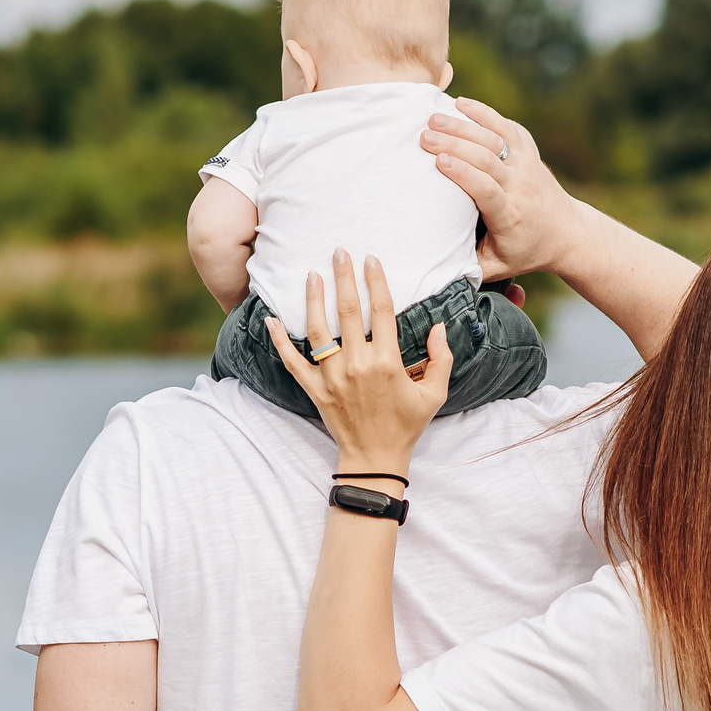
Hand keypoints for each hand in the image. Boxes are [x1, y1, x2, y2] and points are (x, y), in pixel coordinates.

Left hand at [267, 250, 451, 472]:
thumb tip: (438, 327)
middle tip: (338, 252)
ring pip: (318, 330)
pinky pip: (291, 361)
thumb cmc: (406, 426)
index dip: (376, 281)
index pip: (381, 311)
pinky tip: (270, 318)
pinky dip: (279, 340)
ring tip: (311, 274)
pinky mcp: (314, 389)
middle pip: (347, 311)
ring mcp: (332, 377)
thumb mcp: (434, 394)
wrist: (374, 459)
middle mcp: (357, 365)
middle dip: (343, 277)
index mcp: (387, 362)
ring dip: (313, 299)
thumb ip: (440, 358)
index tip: (371, 259)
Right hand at [424, 100, 582, 281]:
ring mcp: (527, 165)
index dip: (464, 174)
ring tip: (434, 117)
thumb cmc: (524, 251)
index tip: (439, 162)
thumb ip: (468, 266)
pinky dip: (485, 113)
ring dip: (464, 124)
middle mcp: (521, 186)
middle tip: (424, 135)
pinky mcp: (529, 152)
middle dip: (454, 143)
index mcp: (510, 215)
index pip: (487, 189)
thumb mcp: (497, 268)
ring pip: (496, 137)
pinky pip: (507, 126)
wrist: (566, 232)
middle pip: (487, 158)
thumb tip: (433, 264)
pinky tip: (461, 103)